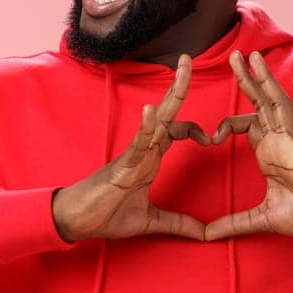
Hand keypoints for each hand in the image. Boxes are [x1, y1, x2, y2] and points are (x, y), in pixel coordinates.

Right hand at [52, 55, 212, 241]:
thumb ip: (179, 224)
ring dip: (171, 94)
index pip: (176, 131)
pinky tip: (153, 109)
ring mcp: (133, 154)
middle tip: (190, 58)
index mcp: (150, 157)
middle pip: (168, 113)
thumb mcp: (152, 221)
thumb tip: (205, 234)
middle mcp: (144, 149)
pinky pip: (137, 142)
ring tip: (181, 68)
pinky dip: (146, 125)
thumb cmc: (107, 215)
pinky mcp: (122, 165)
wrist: (78, 223)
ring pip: (157, 119)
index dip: (196, 130)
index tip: (214, 139)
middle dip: (179, 86)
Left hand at [203, 50, 292, 240]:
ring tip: (254, 56)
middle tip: (235, 55)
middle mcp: (280, 143)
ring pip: (279, 105)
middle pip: (261, 104)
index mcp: (269, 153)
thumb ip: (233, 223)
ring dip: (267, 80)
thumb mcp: (259, 219)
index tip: (210, 135)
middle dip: (248, 79)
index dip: (229, 123)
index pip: (249, 124)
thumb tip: (205, 236)